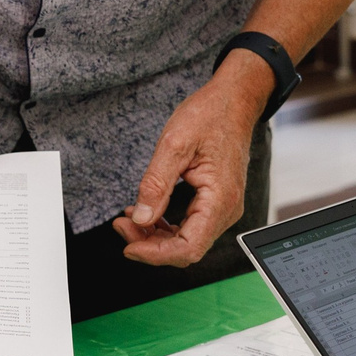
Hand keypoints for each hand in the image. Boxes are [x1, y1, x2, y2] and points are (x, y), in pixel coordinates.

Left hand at [113, 58, 259, 265]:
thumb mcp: (174, 144)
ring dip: (155, 236)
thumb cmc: (211, 115)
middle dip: (150, 244)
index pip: (188, 247)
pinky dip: (165, 226)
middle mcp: (226, 210)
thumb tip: (141, 218)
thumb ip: (156, 183)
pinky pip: (190, 227)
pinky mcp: (216, 203)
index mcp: (220, 199)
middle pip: (186, 248)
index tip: (128, 247)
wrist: (234, 101)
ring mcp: (223, 208)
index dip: (155, 254)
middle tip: (121, 226)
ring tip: (129, 219)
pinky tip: (147, 213)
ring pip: (187, 240)